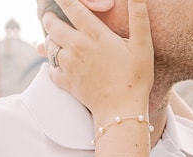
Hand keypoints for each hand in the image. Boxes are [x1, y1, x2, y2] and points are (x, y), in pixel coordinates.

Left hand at [43, 0, 153, 124]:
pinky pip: (51, 69)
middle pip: (52, 26)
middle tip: (50, 16)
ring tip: (53, 38)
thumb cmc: (135, 78)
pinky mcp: (66, 82)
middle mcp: (77, 47)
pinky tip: (58, 64)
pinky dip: (52, 65)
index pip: (73, 8)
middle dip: (49, 18)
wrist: (122, 111)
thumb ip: (139, 17)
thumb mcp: (143, 45)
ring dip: (49, 40)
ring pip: (49, 46)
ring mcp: (69, 65)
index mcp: (95, 35)